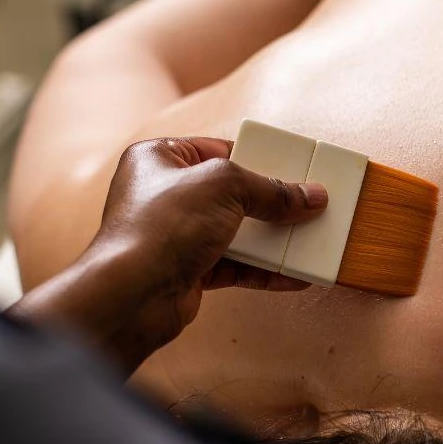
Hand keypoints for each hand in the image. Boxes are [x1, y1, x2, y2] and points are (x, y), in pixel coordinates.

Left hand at [7, 137, 327, 370]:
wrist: (133, 293)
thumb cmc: (160, 225)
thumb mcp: (225, 185)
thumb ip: (270, 188)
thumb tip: (309, 195)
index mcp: (158, 158)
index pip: (218, 149)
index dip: (258, 157)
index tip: (293, 167)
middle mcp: (163, 194)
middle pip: (231, 193)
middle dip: (270, 202)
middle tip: (308, 204)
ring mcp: (175, 235)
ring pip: (235, 232)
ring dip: (272, 239)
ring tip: (309, 239)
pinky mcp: (187, 271)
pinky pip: (235, 266)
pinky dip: (265, 270)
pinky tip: (294, 274)